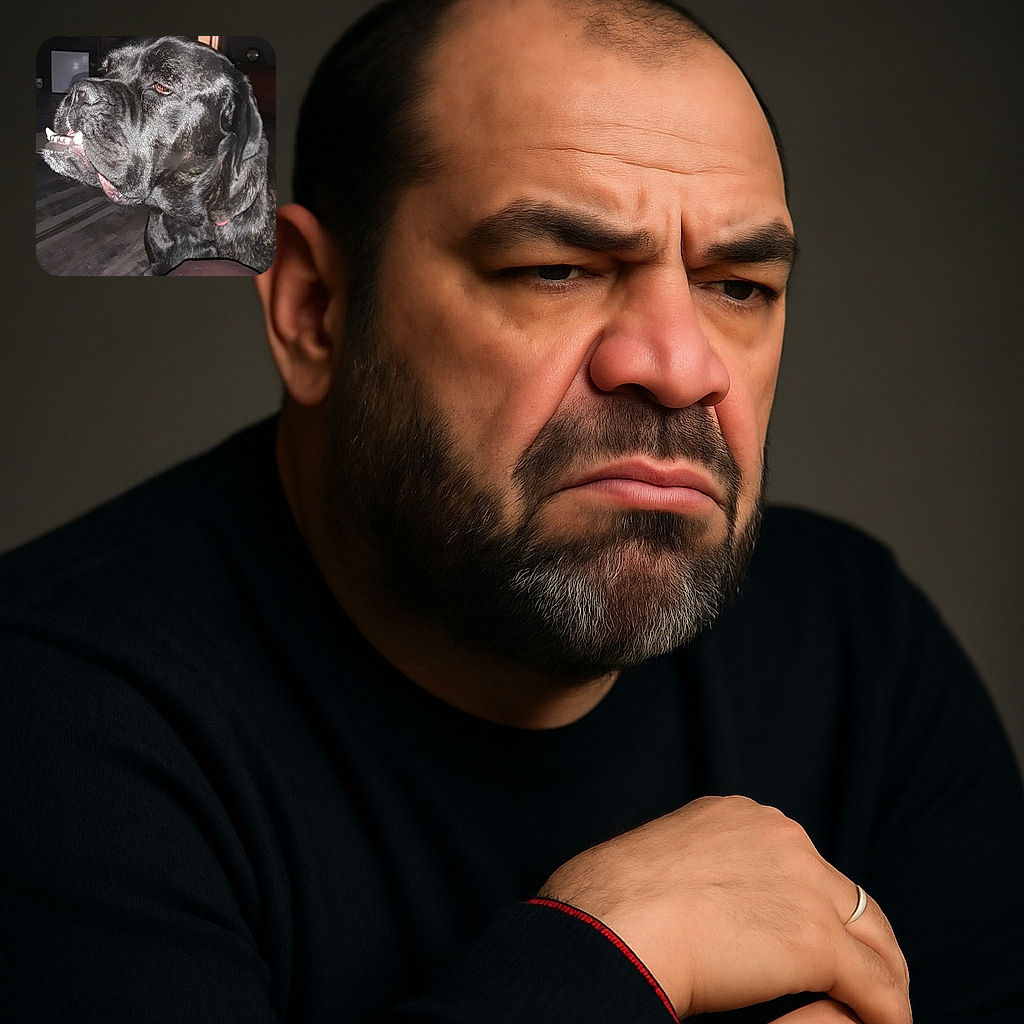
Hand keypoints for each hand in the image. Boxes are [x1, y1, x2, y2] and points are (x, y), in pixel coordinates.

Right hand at [537, 796, 908, 1022]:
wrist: (610, 924)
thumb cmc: (608, 904)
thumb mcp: (659, 862)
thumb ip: (694, 873)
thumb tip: (694, 906)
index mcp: (739, 814)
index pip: (800, 862)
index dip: (811, 903)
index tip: (806, 938)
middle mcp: (780, 835)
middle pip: (845, 894)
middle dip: (859, 939)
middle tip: (865, 980)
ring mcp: (802, 884)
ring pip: (871, 937)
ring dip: (879, 977)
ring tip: (879, 1010)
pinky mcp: (815, 940)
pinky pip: (873, 985)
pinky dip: (886, 1013)